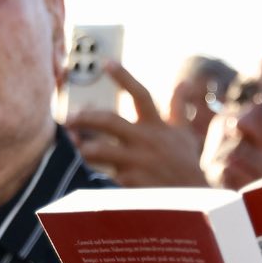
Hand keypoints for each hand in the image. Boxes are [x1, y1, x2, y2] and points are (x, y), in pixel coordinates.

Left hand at [67, 63, 208, 186]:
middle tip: (69, 117)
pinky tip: (85, 171)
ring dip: (85, 148)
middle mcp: (146, 140)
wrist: (192, 199)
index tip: (106, 62)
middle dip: (86, 117)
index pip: (140, 94)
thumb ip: (179, 107)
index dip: (124, 77)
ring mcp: (137, 162)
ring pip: (101, 151)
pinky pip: (106, 175)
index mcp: (157, 125)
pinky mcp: (131, 183)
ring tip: (74, 144)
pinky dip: (95, 173)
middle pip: (110, 121)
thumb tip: (184, 83)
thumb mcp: (184, 133)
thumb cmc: (186, 163)